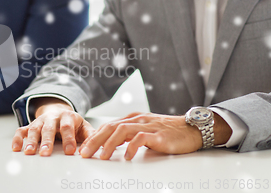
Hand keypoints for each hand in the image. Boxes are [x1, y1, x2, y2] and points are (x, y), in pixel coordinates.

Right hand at [11, 98, 94, 155]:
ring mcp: (40, 121)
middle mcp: (52, 118)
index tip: (70, 152)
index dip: (68, 139)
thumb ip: (90, 134)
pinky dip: (17, 138)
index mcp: (67, 117)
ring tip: (29, 152)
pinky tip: (16, 148)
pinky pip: (21, 130)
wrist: (59, 110)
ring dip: (31, 141)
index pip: (67, 127)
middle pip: (48, 128)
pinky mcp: (31, 125)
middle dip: (47, 141)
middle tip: (46, 153)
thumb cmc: (72, 122)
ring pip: (34, 129)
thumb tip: (99, 144)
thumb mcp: (83, 126)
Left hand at [78, 112, 203, 159]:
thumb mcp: (144, 130)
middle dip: (95, 141)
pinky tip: (128, 157)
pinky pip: (142, 138)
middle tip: (85, 154)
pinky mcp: (158, 135)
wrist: (192, 129)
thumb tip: (110, 144)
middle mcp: (137, 120)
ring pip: (122, 131)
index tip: (83, 149)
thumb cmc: (167, 132)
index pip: (107, 126)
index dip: (94, 137)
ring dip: (109, 144)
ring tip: (102, 157)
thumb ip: (128, 135)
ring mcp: (147, 126)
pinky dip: (132, 147)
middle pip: (110, 127)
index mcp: (132, 118)